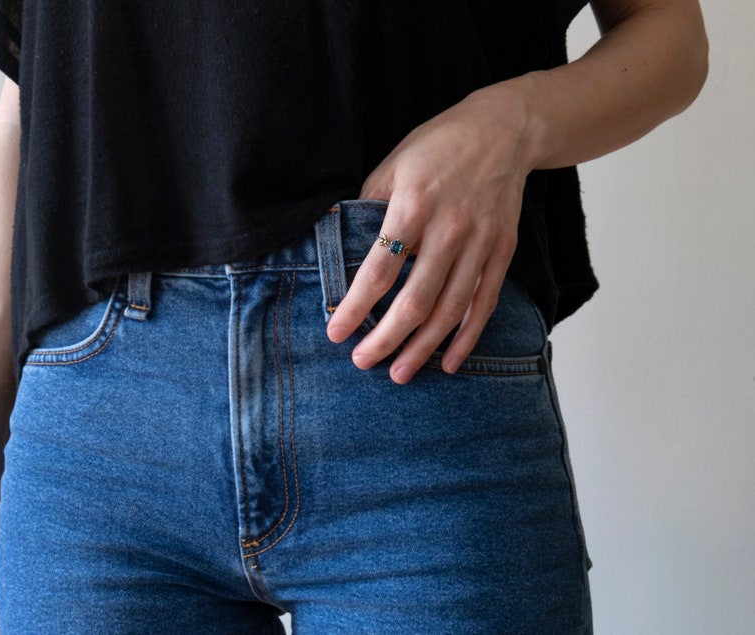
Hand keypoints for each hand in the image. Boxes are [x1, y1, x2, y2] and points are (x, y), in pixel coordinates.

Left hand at [327, 79, 536, 383]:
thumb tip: (345, 251)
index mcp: (413, 205)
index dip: (356, 306)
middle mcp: (449, 228)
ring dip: (423, 348)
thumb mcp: (391, 165)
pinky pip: (484, 303)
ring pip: (450, 310)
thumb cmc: (437, 146)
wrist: (504, 130)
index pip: (379, 269)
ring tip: (400, 373)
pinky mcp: (502, 251)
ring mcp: (480, 242)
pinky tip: (449, 361)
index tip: (336, 333)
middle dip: (386, 339)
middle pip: (415, 300)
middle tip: (364, 362)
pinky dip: (467, 337)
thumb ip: (368, 208)